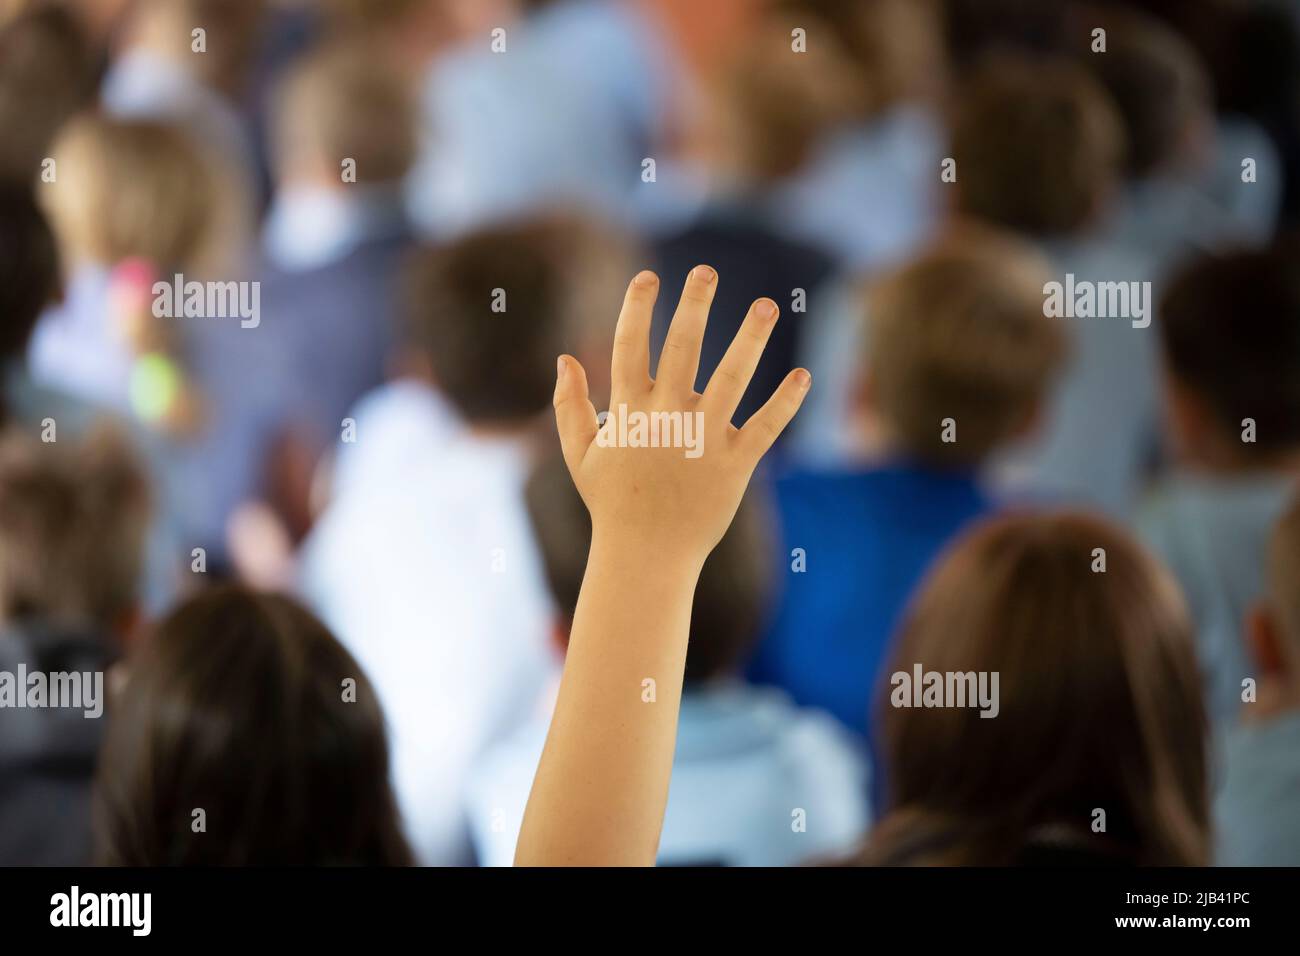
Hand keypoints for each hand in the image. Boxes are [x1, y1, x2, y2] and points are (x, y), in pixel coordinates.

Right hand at [552, 265, 809, 563]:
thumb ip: (569, 405)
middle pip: (681, 350)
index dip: (637, 309)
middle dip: (693, 307)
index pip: (630, 348)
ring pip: (730, 380)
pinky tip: (803, 375)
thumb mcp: (579, 454)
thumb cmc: (612, 503)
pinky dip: (785, 402)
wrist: (645, 556)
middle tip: (706, 271)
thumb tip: (564, 357)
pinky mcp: (735, 465)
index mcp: (630, 412)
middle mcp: (667, 418)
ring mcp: (703, 440)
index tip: (648, 276)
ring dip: (749, 341)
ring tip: (768, 306)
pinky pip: (765, 427)